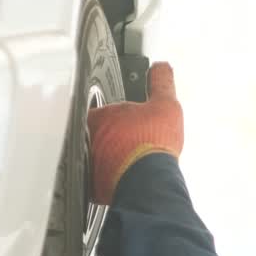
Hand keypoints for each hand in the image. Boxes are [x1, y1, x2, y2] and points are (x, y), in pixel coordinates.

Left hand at [87, 62, 183, 204]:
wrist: (148, 181)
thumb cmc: (151, 146)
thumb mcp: (165, 105)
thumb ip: (161, 83)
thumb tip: (162, 68)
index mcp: (100, 118)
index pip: (97, 111)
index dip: (112, 115)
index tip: (124, 121)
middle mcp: (89, 141)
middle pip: (93, 134)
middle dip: (109, 137)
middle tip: (129, 141)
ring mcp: (89, 165)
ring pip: (94, 158)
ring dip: (108, 158)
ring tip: (129, 160)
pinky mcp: (94, 188)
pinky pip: (97, 181)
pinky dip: (108, 179)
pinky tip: (124, 177)